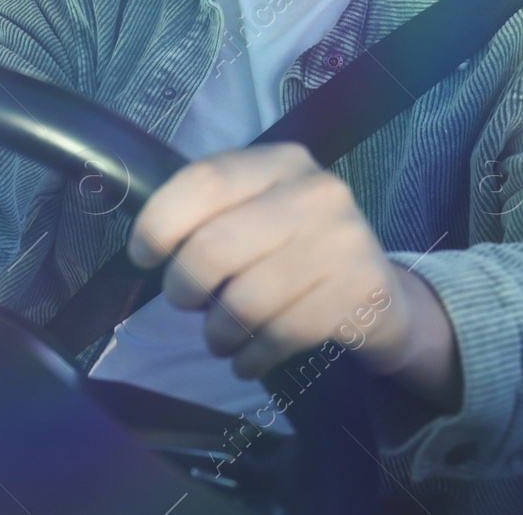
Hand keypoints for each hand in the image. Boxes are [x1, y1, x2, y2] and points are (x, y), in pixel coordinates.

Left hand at [127, 143, 458, 408]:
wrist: (379, 293)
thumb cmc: (294, 251)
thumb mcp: (255, 214)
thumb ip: (209, 215)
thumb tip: (147, 246)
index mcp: (279, 162)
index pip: (204, 182)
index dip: (160, 223)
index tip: (143, 255)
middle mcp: (316, 191)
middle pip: (215, 246)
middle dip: (183, 286)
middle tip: (184, 302)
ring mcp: (344, 240)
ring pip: (246, 300)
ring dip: (217, 332)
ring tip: (218, 338)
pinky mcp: (362, 291)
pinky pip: (282, 334)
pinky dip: (252, 356)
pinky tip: (246, 359)